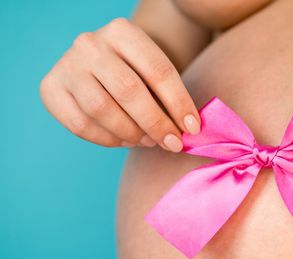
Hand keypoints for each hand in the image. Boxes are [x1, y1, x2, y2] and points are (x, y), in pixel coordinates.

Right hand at [40, 18, 200, 151]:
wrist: (100, 64)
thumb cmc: (136, 73)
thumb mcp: (154, 74)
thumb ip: (169, 98)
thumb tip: (187, 133)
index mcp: (123, 32)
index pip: (158, 71)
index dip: (179, 103)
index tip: (193, 128)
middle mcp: (90, 44)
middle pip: (129, 90)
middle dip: (156, 123)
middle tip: (173, 143)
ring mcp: (67, 65)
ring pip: (102, 109)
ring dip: (131, 133)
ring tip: (149, 141)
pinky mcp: (50, 88)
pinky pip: (80, 125)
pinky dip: (107, 140)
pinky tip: (125, 141)